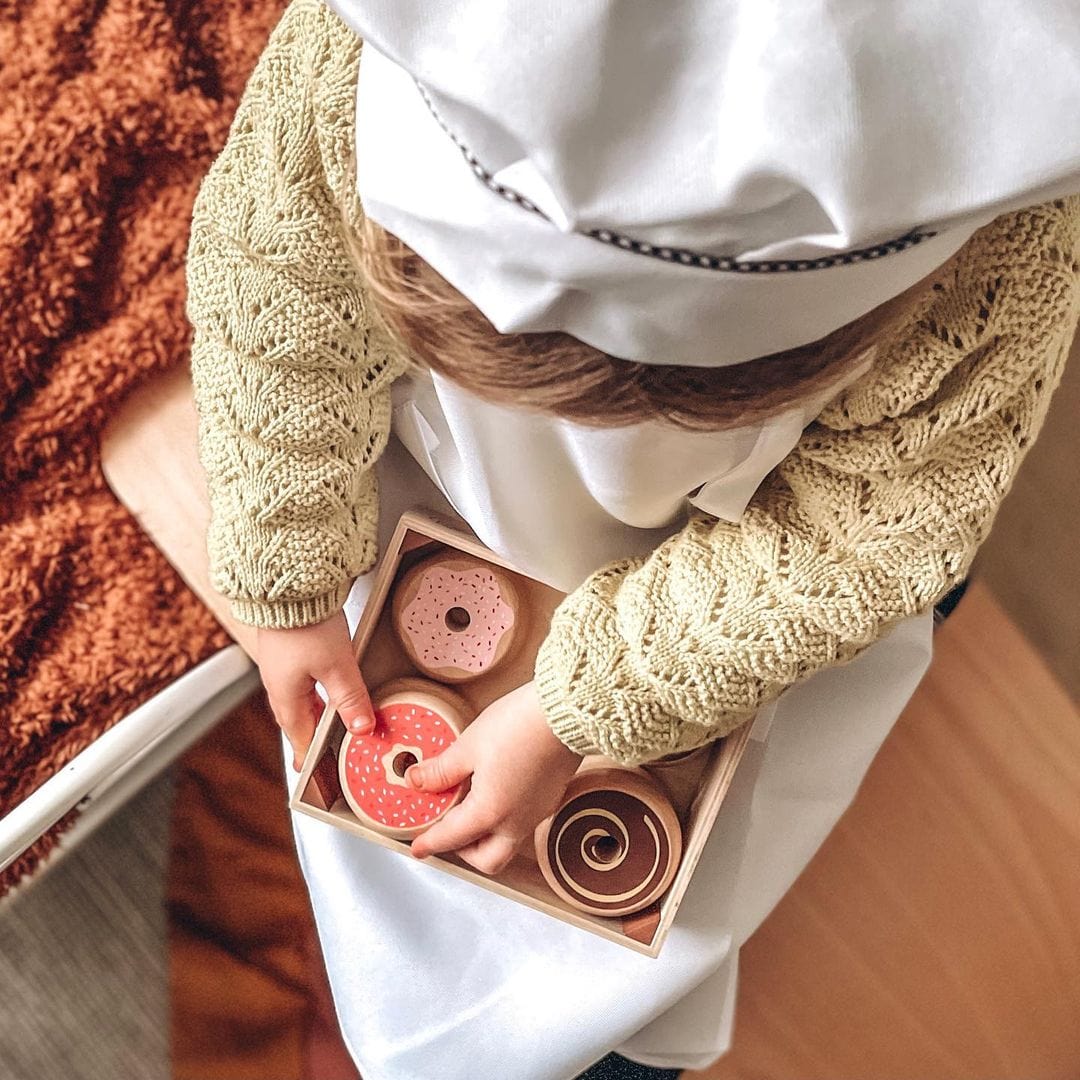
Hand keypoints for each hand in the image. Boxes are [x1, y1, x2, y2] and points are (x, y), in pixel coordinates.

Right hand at [256, 610, 375, 770]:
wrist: (286, 585)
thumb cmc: (304, 622)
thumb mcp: (336, 666)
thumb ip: (350, 699)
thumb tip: (362, 727)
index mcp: (286, 699)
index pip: (300, 740)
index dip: (313, 758)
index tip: (319, 774)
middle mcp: (279, 686)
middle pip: (300, 722)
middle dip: (317, 737)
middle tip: (331, 752)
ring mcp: (282, 668)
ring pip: (302, 701)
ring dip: (319, 714)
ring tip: (338, 723)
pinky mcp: (289, 650)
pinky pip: (303, 682)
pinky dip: (318, 693)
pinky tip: (330, 687)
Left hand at [405, 681, 584, 874]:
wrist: (566, 711)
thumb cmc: (520, 725)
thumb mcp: (469, 745)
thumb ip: (441, 770)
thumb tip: (417, 781)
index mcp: (490, 813)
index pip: (451, 837)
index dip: (430, 843)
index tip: (418, 847)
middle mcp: (516, 821)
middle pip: (487, 859)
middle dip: (464, 851)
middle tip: (448, 829)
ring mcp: (537, 812)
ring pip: (508, 843)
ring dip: (486, 836)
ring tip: (471, 805)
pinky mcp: (551, 797)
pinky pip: (523, 822)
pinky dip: (505, 819)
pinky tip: (497, 790)